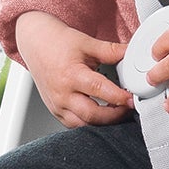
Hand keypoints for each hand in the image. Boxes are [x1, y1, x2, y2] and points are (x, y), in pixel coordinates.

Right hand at [12, 7, 132, 125]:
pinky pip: (74, 125)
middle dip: (115, 115)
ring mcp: (57, 105)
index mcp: (71, 75)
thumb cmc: (57, 43)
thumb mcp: (87, 43)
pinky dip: (90, 124)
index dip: (119, 97)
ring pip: (83, 125)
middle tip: (128, 108)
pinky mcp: (55, 111)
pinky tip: (101, 116)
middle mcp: (62, 94)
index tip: (132, 99)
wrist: (35, 43)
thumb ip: (111, 51)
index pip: (99, 90)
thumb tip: (131, 55)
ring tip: (117, 113)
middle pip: (92, 115)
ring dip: (103, 123)